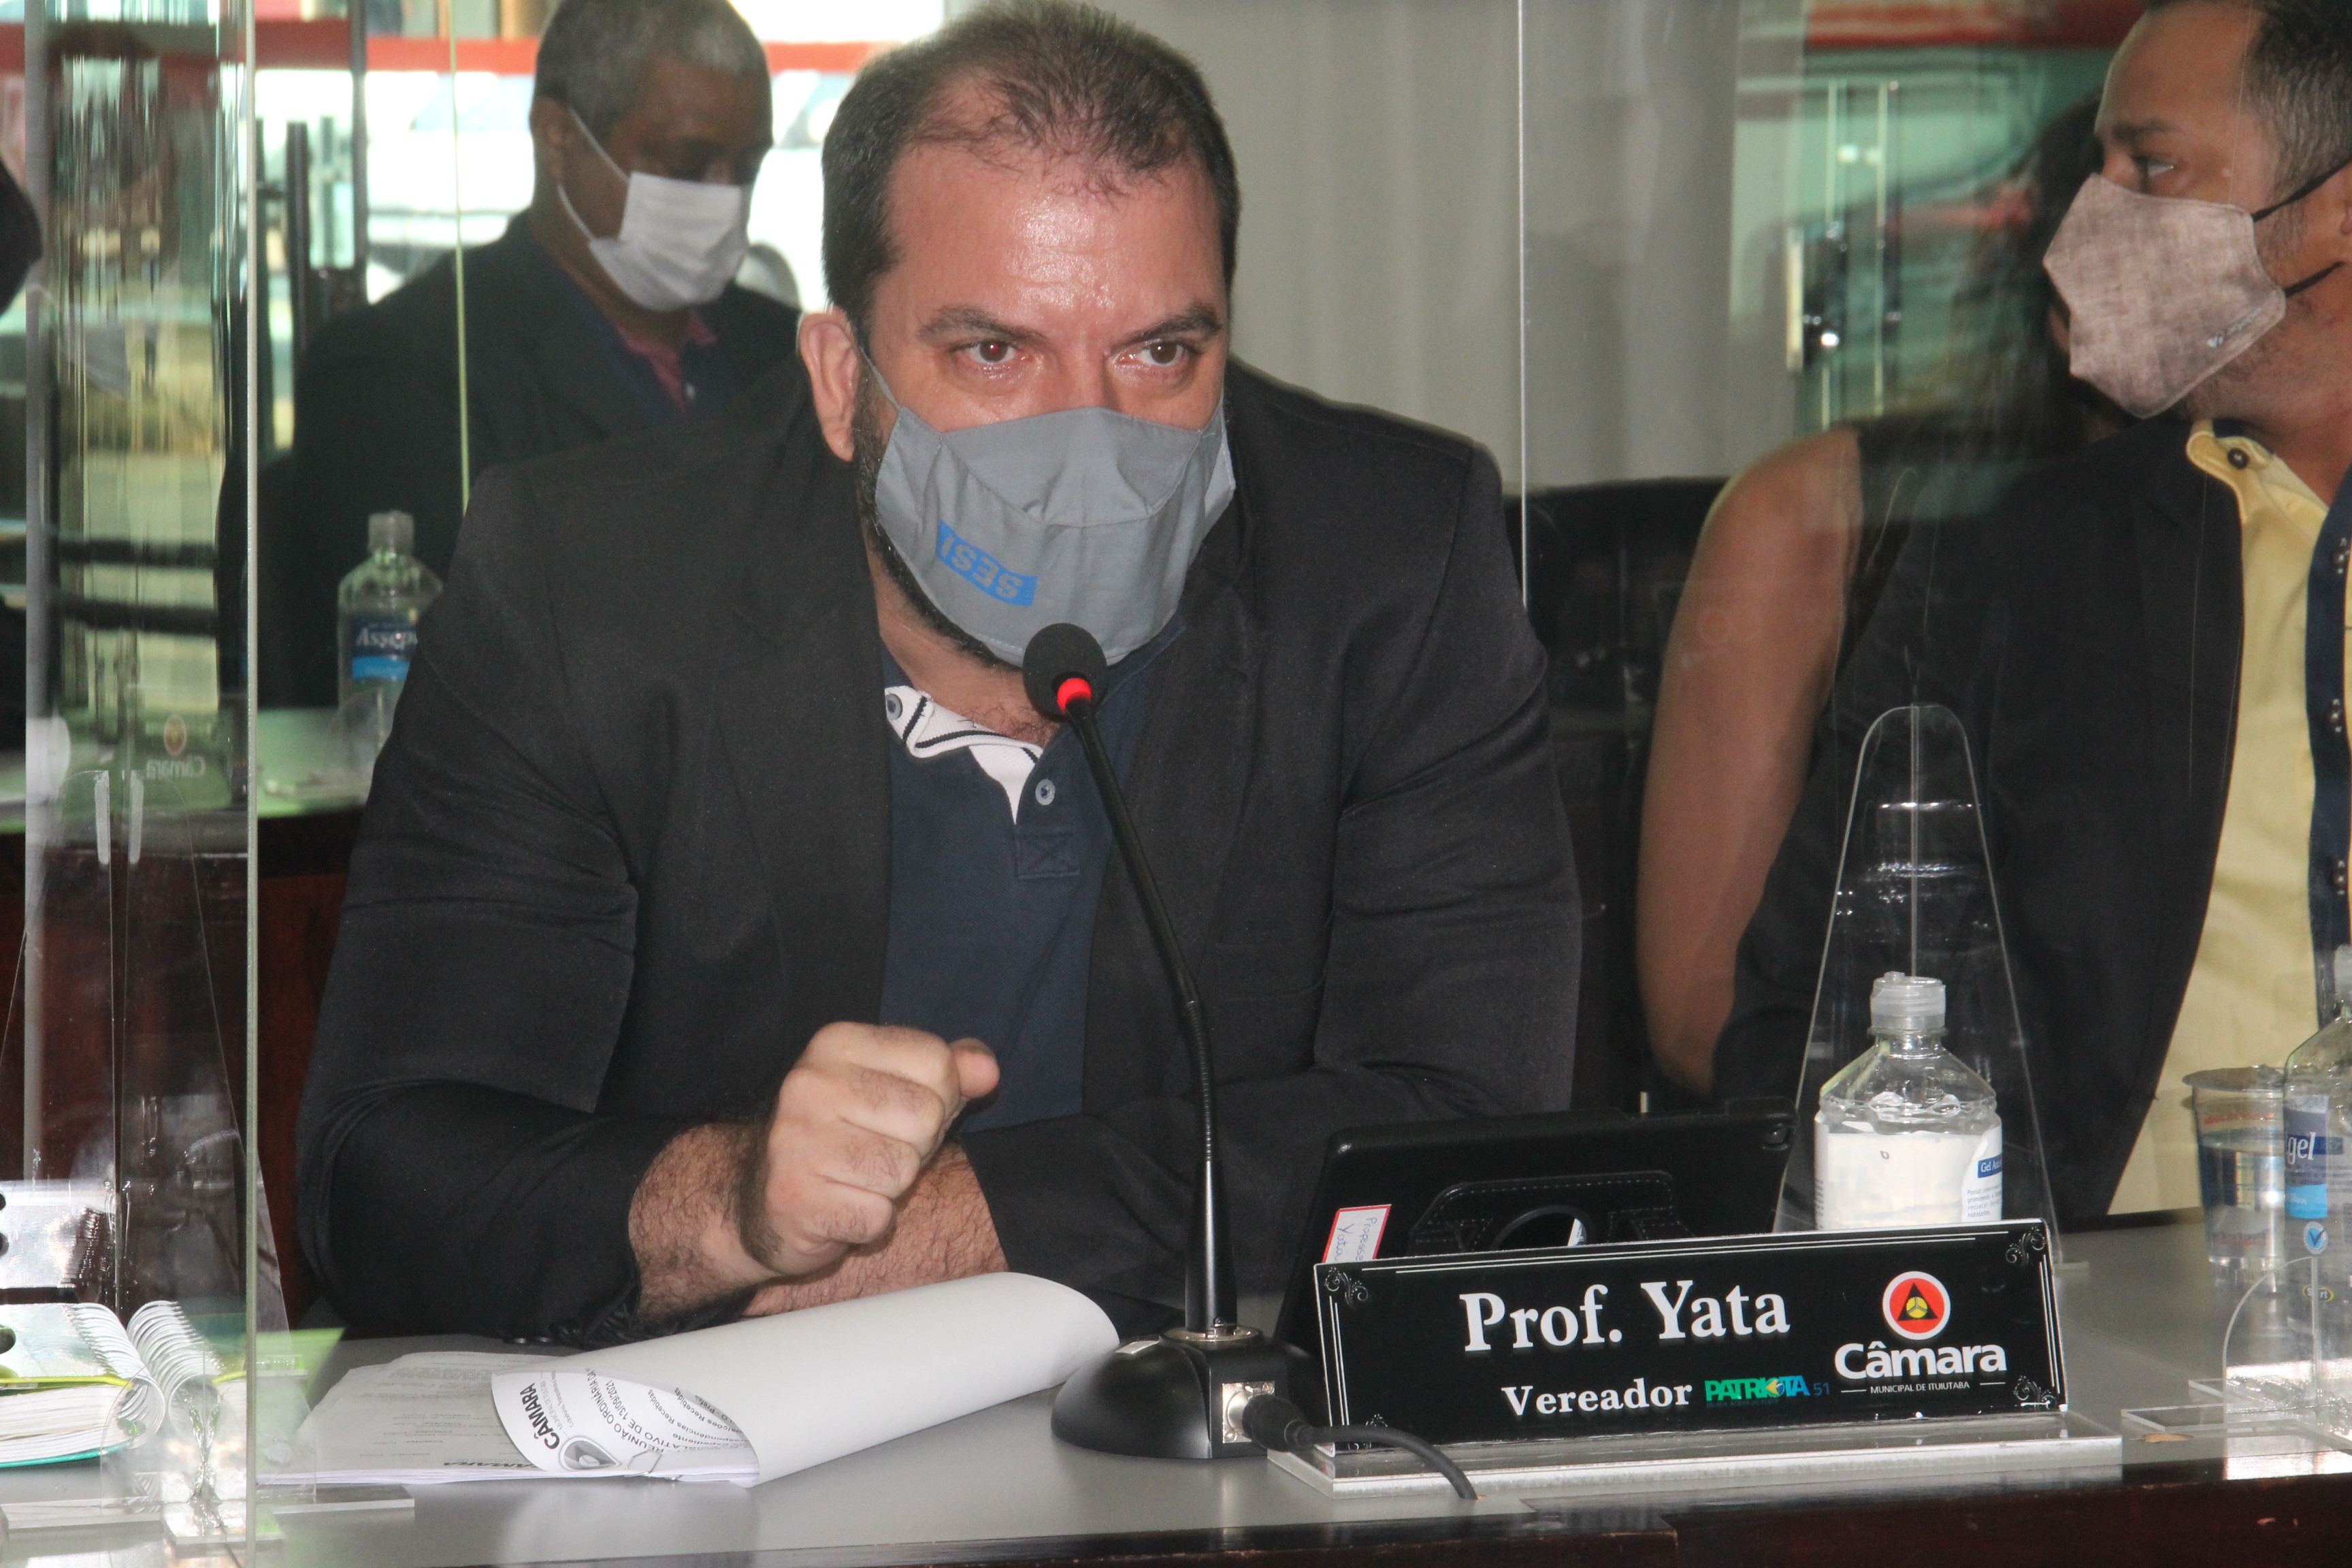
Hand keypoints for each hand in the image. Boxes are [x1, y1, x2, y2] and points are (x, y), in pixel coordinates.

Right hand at [737, 1023, 998, 1278]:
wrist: (762, 1202)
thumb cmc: (845, 1138)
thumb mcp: (897, 1087)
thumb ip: (947, 1070)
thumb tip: (987, 1070)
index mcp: (836, 1043)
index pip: (937, 1062)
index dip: (938, 1098)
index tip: (898, 1114)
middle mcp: (809, 1084)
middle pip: (926, 1116)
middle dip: (915, 1146)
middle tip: (874, 1152)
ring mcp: (795, 1141)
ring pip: (902, 1170)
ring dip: (891, 1187)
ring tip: (855, 1179)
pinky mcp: (794, 1198)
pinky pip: (877, 1216)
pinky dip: (869, 1222)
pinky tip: (840, 1208)